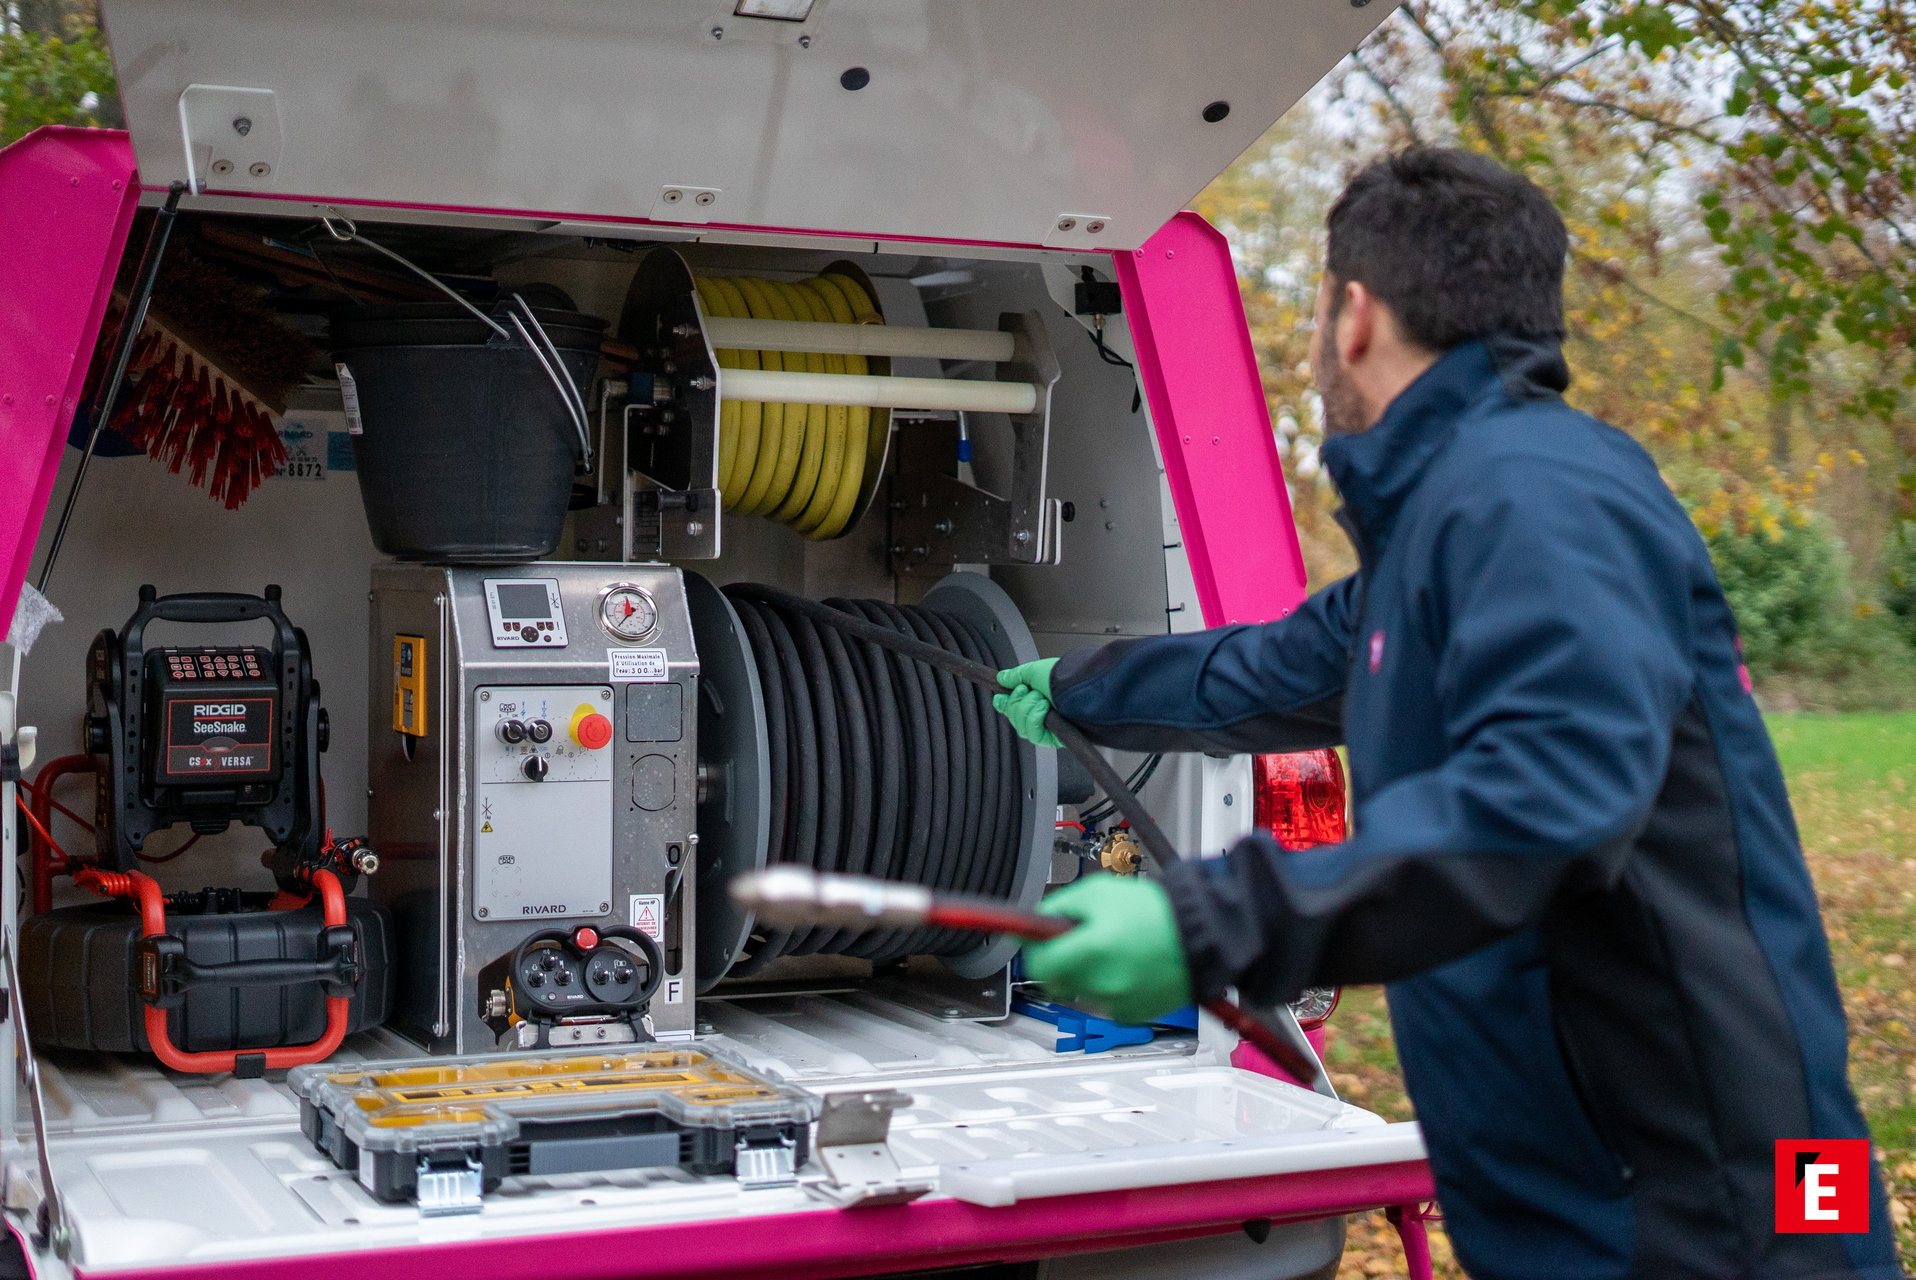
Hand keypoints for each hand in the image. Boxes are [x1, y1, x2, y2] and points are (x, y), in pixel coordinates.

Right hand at [993, 657, 1060, 747]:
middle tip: (1026, 690)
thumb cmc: (1063, 677)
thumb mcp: (1034, 671)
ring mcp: (1048, 727)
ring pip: (1021, 728)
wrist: (1081, 686)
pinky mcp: (1053, 738)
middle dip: (1016, 702)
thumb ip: (1016, 676)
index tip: (1000, 697)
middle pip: (1014, 718)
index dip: (1004, 704)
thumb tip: (1002, 678)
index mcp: (1036, 698)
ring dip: (1026, 709)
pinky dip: (1034, 719)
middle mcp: (1042, 713)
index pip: (1013, 708)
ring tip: (1041, 699)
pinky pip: (1033, 735)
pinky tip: (1044, 708)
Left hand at [1022, 874, 1191, 1024]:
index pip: (1038, 965)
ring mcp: (1116, 1003)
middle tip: (1079, 940)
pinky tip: (1126, 965)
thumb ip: (1058, 907)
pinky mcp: (1130, 1015)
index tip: (1039, 941)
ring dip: (1085, 973)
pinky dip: (1107, 986)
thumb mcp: (1098, 892)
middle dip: (1060, 960)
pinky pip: (1103, 1001)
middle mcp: (1100, 984)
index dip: (1036, 949)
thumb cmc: (1156, 912)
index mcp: (1090, 952)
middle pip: (1055, 981)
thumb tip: (1036, 922)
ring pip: (1079, 991)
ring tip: (1112, 948)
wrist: (1201, 934)